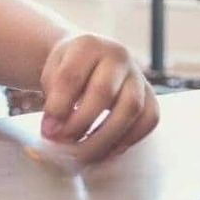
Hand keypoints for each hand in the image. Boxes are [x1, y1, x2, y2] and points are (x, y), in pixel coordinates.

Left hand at [39, 33, 159, 162]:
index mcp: (87, 45)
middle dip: (80, 124)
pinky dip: (129, 139)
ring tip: (83, 153)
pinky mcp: (151, 96)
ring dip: (105, 137)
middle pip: (103, 93)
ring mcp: (138, 76)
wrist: (90, 60)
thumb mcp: (51, 73)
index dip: (58, 107)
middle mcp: (118, 56)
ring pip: (131, 108)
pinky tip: (107, 151)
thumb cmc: (67, 69)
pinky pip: (148, 120)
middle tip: (63, 144)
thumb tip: (54, 132)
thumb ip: (52, 98)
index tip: (48, 130)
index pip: (71, 77)